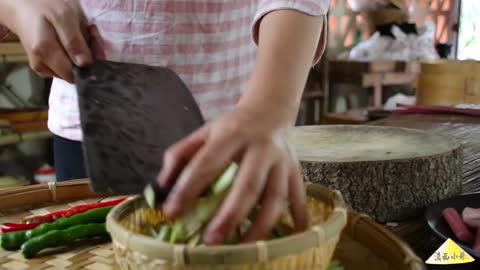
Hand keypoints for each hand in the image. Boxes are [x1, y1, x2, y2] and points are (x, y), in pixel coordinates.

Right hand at [2, 0, 92, 81]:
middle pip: (76, 72)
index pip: (75, 75)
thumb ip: (74, 42)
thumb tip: (86, 65)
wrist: (22, 5)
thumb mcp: (63, 17)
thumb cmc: (43, 7)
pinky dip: (76, 52)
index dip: (90, 62)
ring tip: (83, 31)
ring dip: (84, 52)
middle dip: (89, 54)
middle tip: (91, 32)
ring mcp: (43, 67)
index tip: (95, 42)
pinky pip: (67, 64)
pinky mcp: (46, 65)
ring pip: (73, 68)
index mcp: (45, 53)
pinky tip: (75, 36)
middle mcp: (43, 66)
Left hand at [158, 108, 307, 243]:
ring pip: (275, 198)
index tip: (171, 212)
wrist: (271, 110)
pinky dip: (297, 221)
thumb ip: (180, 153)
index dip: (187, 189)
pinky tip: (289, 241)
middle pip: (248, 185)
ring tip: (242, 249)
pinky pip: (298, 199)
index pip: (206, 164)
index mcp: (232, 135)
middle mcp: (261, 148)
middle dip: (230, 215)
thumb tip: (162, 184)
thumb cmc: (233, 126)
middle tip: (210, 240)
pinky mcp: (296, 172)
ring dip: (260, 226)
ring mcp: (282, 162)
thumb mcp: (204, 131)